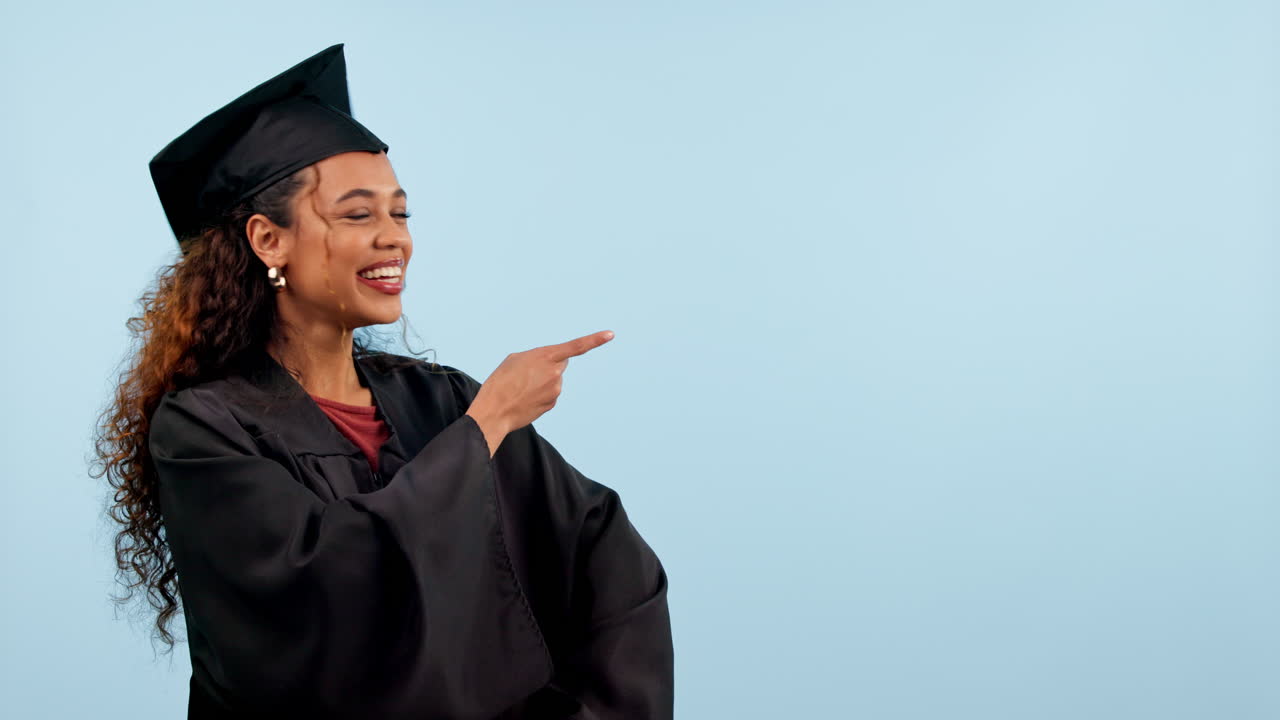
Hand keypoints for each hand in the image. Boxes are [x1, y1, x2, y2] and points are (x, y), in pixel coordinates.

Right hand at [465, 330, 613, 455]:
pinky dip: (539, 394)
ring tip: (521, 387)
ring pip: (553, 380)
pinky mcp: (553, 403)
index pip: (576, 346)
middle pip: (560, 364)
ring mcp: (556, 390)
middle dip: (549, 365)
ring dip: (541, 381)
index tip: (610, 334)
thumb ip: (537, 357)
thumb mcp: (515, 359)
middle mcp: (555, 373)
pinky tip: (524, 398)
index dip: (595, 340)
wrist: (494, 410)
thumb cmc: (501, 381)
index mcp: (546, 356)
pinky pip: (549, 394)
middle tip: (527, 373)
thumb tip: (548, 367)